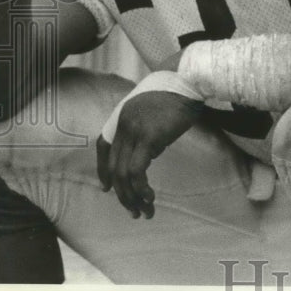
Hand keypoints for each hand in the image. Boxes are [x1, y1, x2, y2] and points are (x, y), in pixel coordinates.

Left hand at [96, 90, 203, 218]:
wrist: (187, 79)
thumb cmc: (176, 93)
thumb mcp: (153, 110)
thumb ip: (145, 129)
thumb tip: (150, 153)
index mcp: (120, 116)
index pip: (103, 147)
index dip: (103, 171)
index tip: (107, 189)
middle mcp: (122, 125)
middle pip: (114, 167)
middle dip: (122, 194)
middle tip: (133, 210)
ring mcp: (133, 131)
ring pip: (123, 174)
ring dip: (132, 197)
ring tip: (144, 211)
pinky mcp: (148, 137)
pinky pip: (137, 170)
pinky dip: (141, 188)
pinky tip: (150, 197)